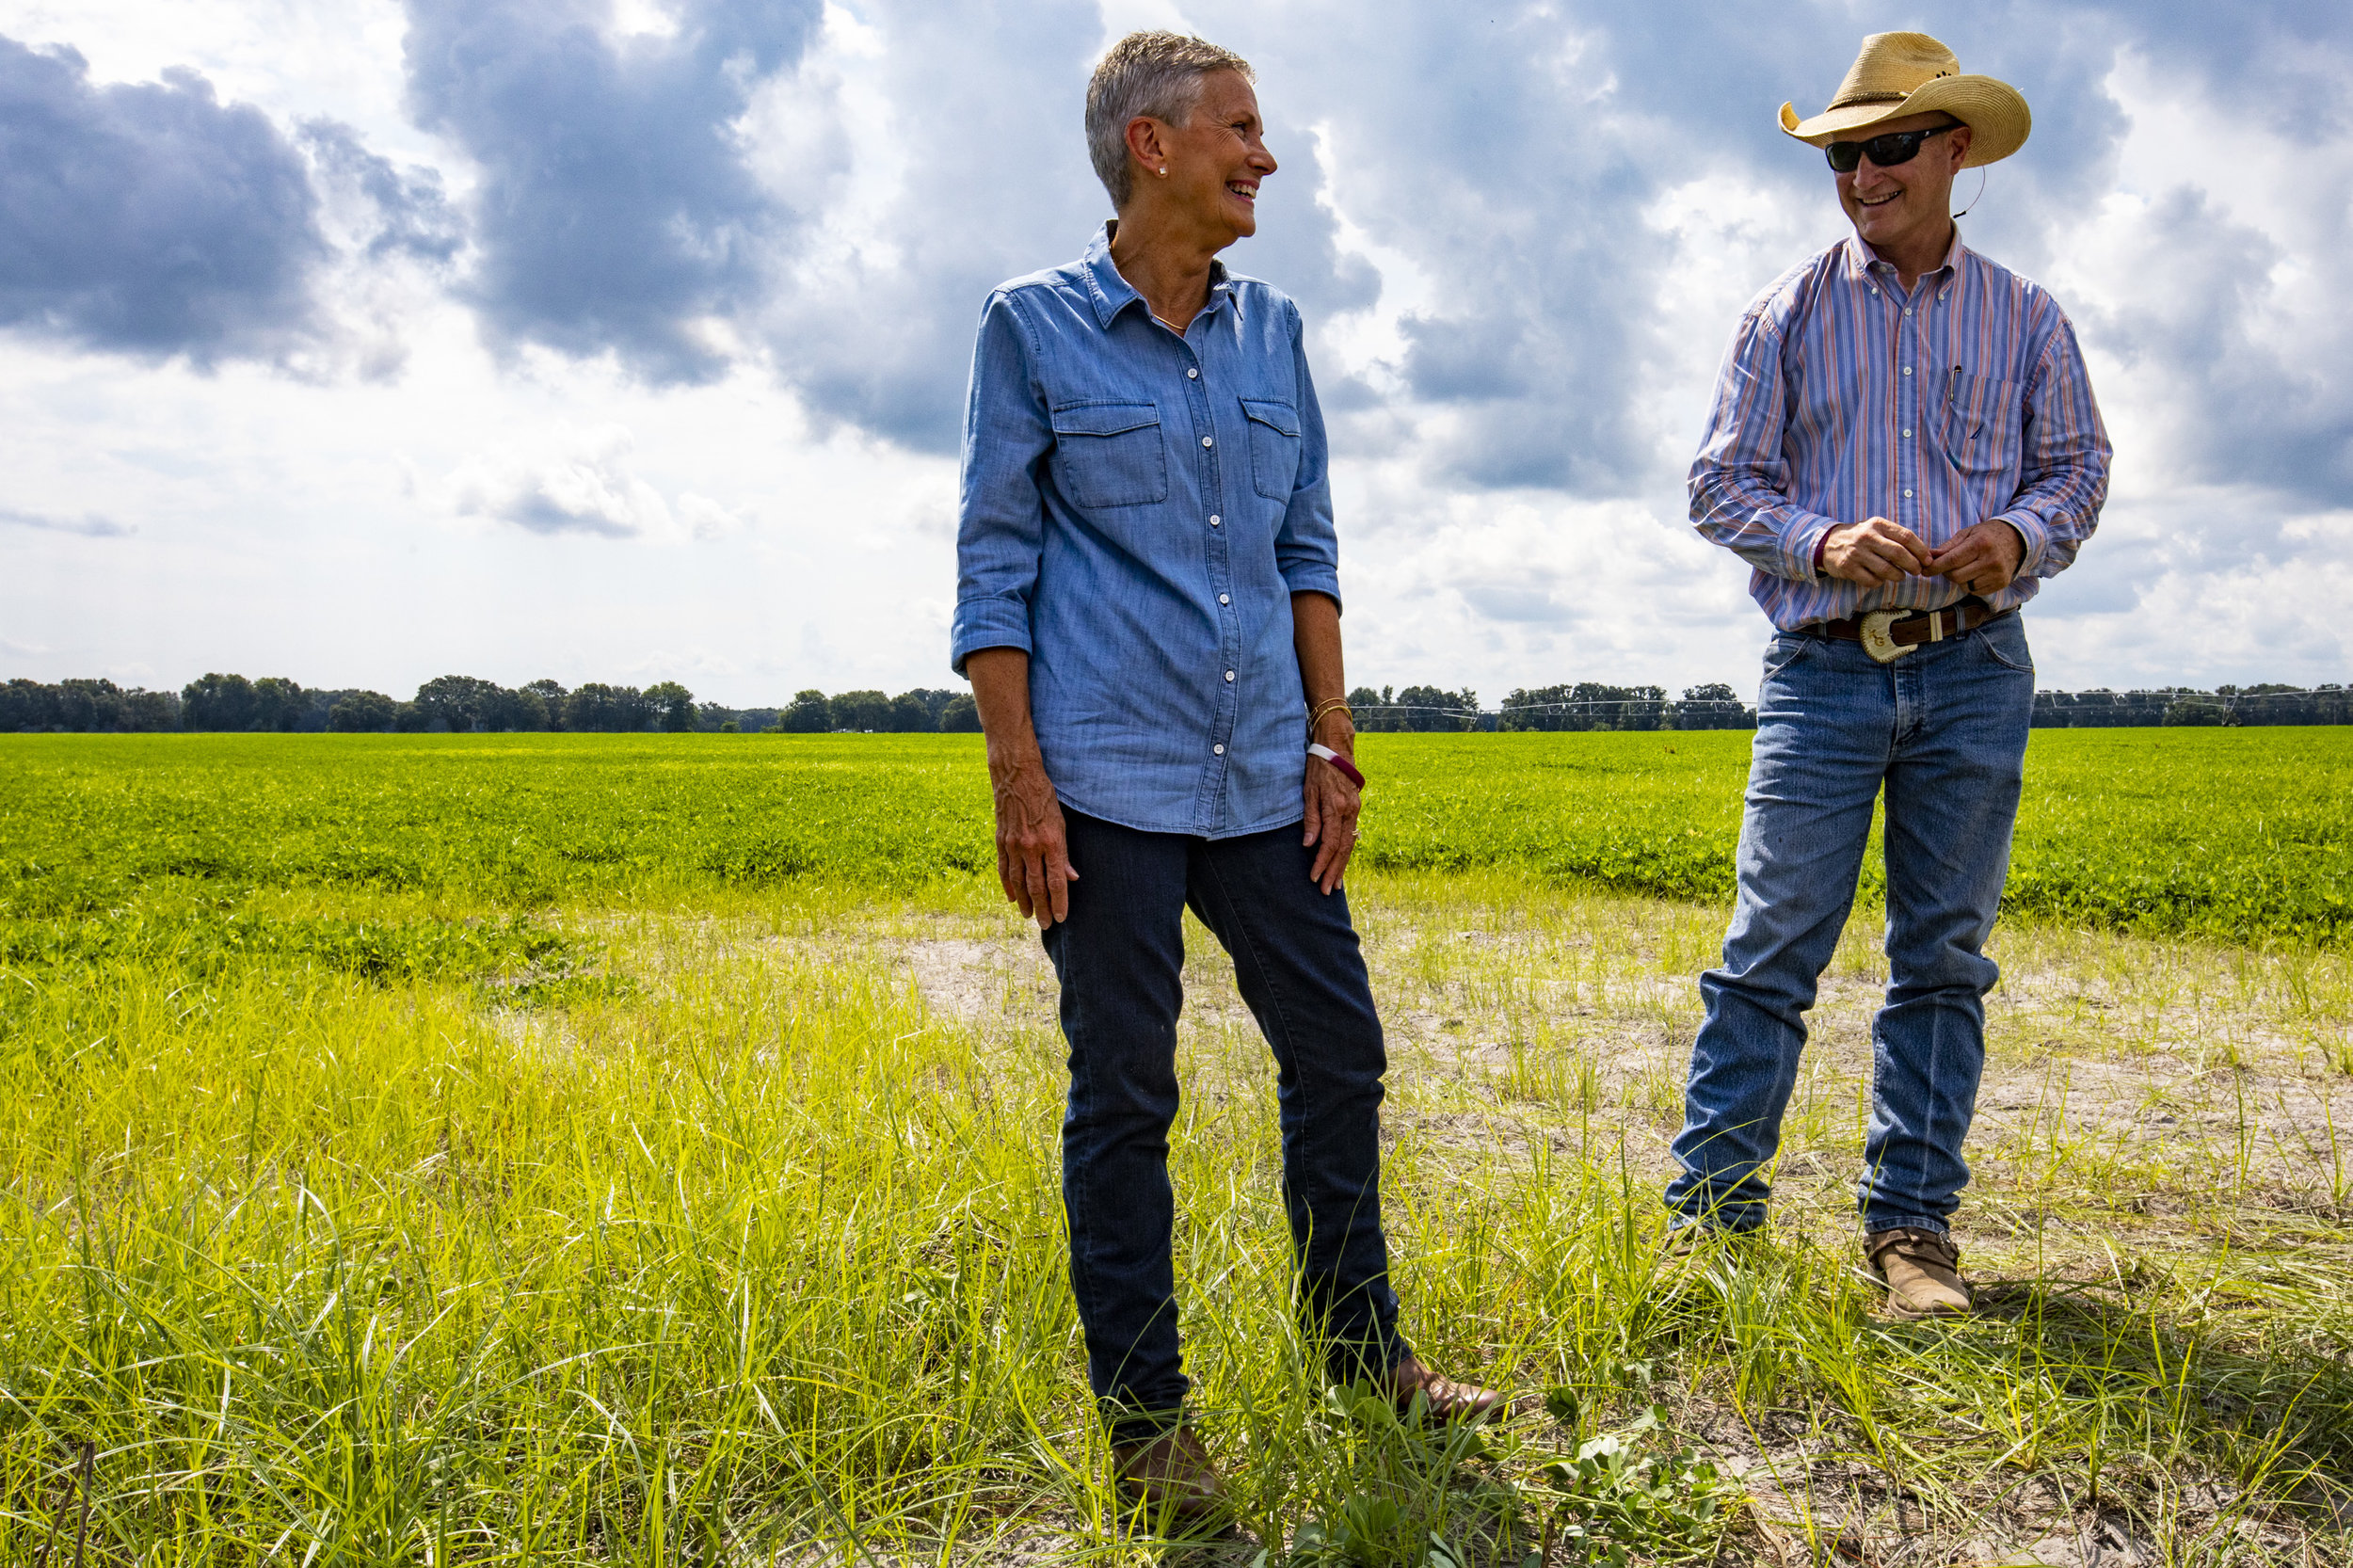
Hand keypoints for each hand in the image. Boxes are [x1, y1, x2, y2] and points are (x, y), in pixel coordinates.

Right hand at [990, 746, 1075, 926]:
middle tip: (1045, 925)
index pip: (1056, 881)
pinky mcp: (1001, 840)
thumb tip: (1072, 878)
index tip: (1061, 917)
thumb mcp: (1061, 823)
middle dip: (1042, 908)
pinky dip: (1008, 886)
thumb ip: (1064, 853)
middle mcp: (1030, 846)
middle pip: (1036, 886)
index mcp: (1050, 842)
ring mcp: (1013, 844)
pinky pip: (1004, 869)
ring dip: (1025, 902)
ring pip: (1018, 882)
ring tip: (1029, 916)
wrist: (1016, 776)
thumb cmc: (1044, 797)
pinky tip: (1012, 898)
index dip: (1059, 902)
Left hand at [1301, 718, 1359, 894]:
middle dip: (1334, 871)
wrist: (1337, 747)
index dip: (1322, 863)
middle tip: (1326, 890)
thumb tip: (1309, 845)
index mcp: (1336, 808)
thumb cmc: (1318, 767)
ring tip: (1336, 883)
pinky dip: (1346, 851)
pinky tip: (1343, 861)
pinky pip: (1351, 834)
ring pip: (1349, 844)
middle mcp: (1349, 811)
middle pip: (1343, 849)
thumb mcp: (1309, 790)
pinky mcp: (1354, 808)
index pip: (1330, 843)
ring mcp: (1355, 810)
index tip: (1314, 878)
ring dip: (1342, 865)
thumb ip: (1311, 818)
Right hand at [1820, 516, 1934, 586]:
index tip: (1928, 560)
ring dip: (1898, 576)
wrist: (1828, 543)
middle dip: (1913, 565)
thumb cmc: (1860, 537)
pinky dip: (1880, 582)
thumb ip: (1896, 537)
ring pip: (1886, 570)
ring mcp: (1856, 553)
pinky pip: (1872, 580)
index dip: (1921, 550)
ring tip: (1900, 576)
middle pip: (1898, 553)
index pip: (1906, 536)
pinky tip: (1880, 579)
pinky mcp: (1848, 568)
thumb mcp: (1876, 528)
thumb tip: (1923, 554)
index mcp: (1878, 524)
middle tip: (1917, 571)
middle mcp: (1867, 537)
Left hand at [1929, 520, 2025, 595]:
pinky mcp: (2001, 583)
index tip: (1924, 570)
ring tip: (1966, 567)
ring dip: (1959, 579)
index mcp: (1981, 544)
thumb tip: (1928, 557)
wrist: (2018, 540)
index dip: (1935, 567)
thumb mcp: (1967, 534)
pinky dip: (1970, 584)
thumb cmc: (1987, 535)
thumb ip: (1947, 547)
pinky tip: (1976, 573)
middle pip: (1956, 576)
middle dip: (1946, 573)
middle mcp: (1991, 560)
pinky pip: (1976, 591)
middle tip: (1947, 566)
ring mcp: (1998, 574)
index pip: (1952, 560)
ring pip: (1965, 586)